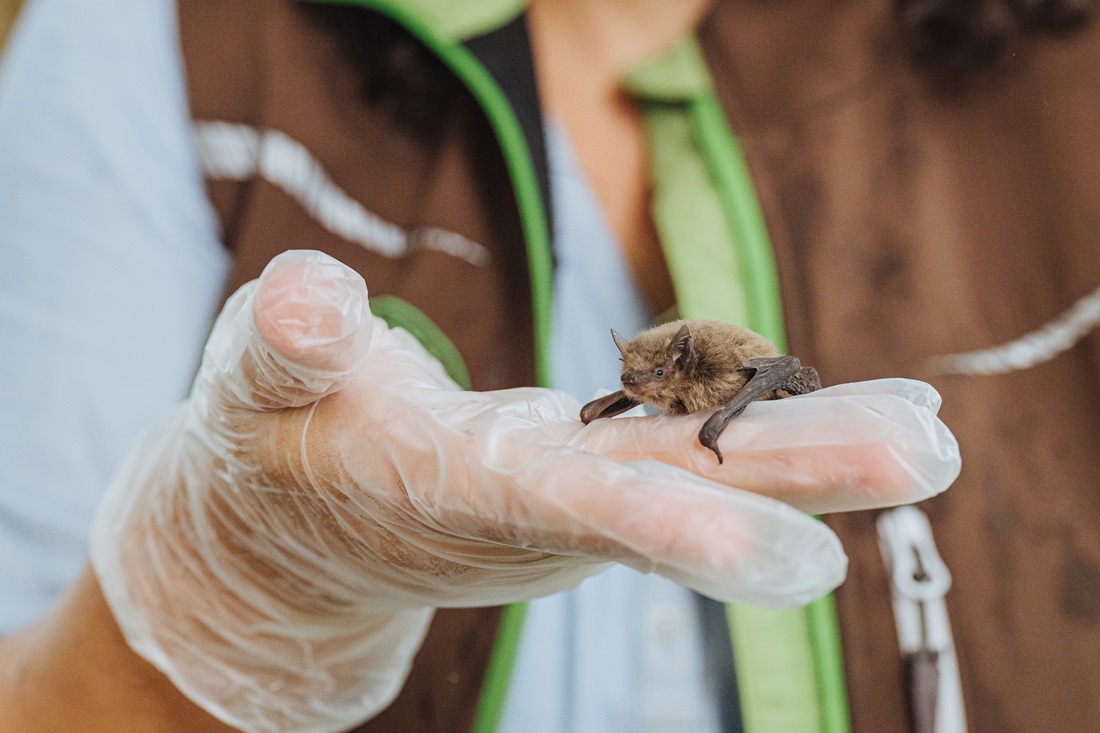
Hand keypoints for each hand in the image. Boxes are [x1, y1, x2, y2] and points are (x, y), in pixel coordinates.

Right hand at [90, 250, 958, 732]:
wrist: (296, 537)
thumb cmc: (276, 447)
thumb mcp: (255, 383)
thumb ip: (287, 340)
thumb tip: (307, 293)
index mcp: (459, 494)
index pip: (572, 509)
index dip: (672, 521)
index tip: (787, 546)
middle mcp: (540, 511)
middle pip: (680, 494)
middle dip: (797, 481)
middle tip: (924, 461)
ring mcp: (575, 500)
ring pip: (705, 473)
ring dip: (815, 457)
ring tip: (923, 435)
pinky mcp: (590, 480)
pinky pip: (695, 454)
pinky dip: (774, 436)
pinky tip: (852, 416)